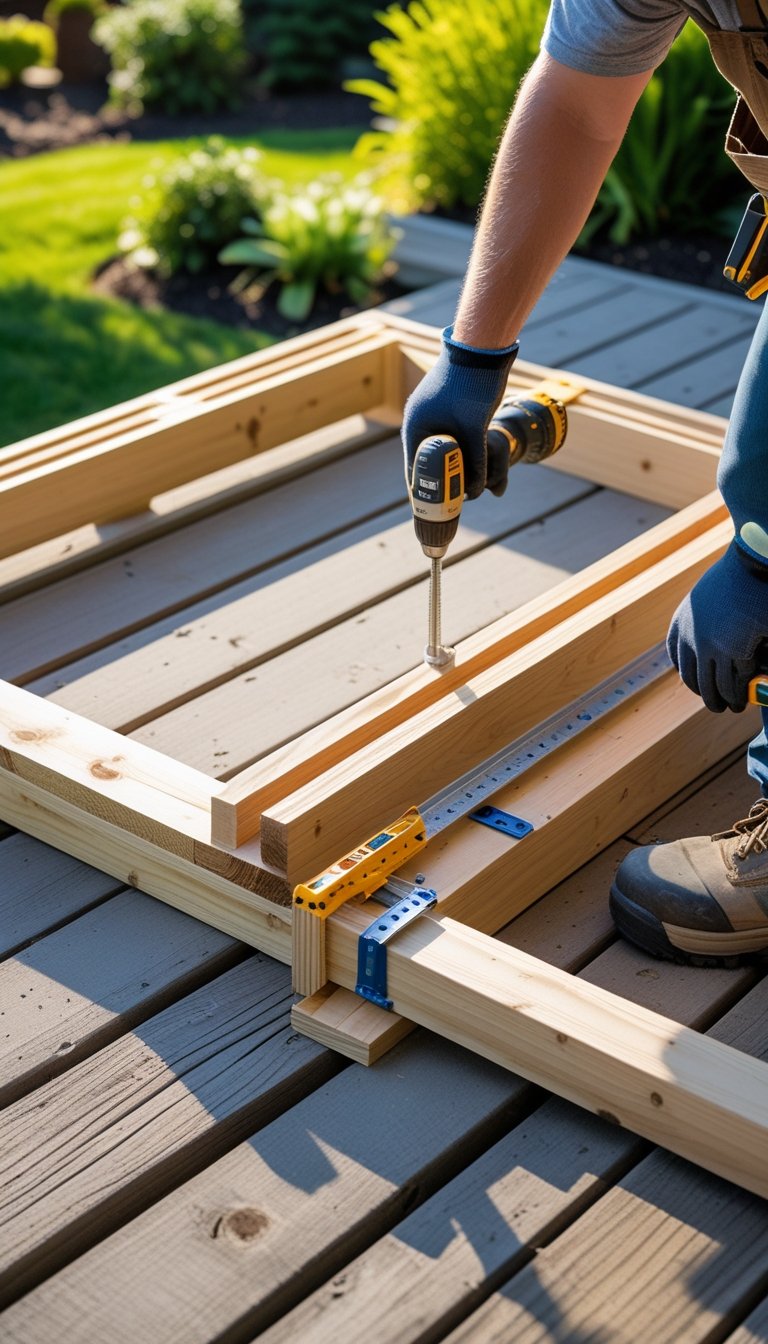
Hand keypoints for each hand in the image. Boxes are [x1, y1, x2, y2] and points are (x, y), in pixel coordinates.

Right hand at [401, 326, 517, 499]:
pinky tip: (484, 466)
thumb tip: (474, 492)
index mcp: (416, 429)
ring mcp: (438, 419)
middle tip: (463, 502)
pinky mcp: (454, 413)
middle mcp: (423, 426)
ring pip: (449, 455)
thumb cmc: (472, 383)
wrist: (483, 346)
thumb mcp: (475, 428)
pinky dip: (470, 455)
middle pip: (432, 466)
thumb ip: (474, 461)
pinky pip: (459, 443)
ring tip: (479, 485)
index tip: (439, 514)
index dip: (427, 496)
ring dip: (463, 469)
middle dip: (449, 484)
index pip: (416, 473)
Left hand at [667, 541, 767, 711]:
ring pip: (714, 686)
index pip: (677, 659)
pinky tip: (746, 698)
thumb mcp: (707, 598)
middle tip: (716, 704)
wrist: (752, 561)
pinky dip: (741, 693)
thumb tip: (711, 641)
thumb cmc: (736, 575)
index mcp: (680, 623)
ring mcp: (710, 646)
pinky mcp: (734, 652)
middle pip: (693, 678)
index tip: (696, 685)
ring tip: (733, 706)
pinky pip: (736, 681)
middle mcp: (690, 638)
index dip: (688, 676)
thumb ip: (703, 619)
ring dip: (723, 701)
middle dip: (705, 694)